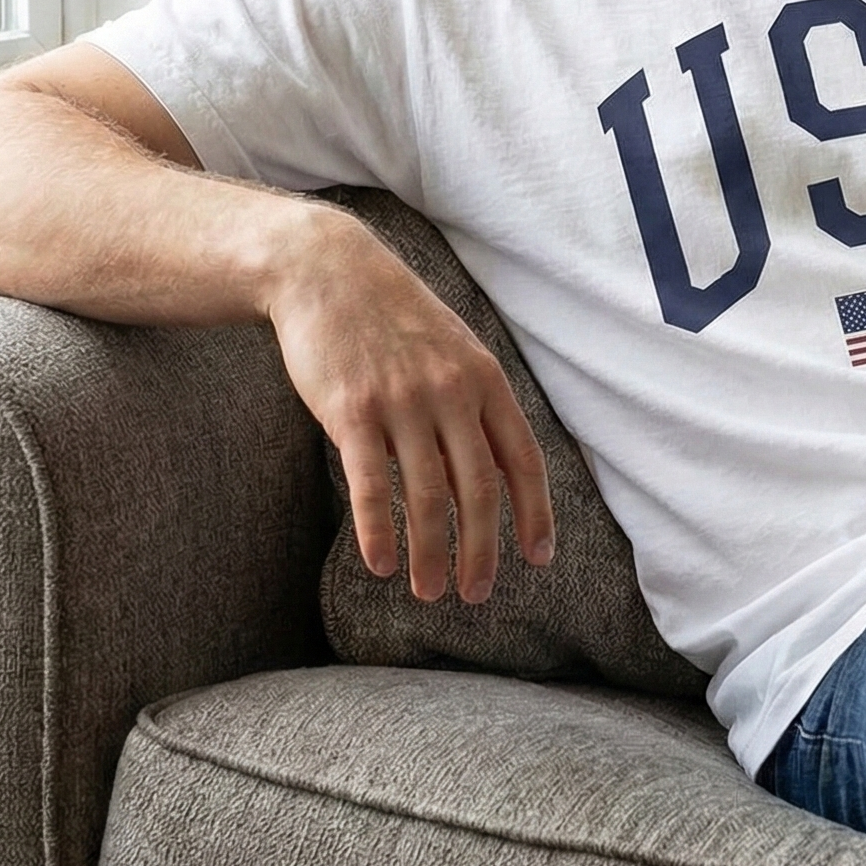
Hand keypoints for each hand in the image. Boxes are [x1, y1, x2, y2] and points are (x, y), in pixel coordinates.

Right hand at [262, 206, 553, 601]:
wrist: (327, 270)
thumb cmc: (393, 319)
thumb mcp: (451, 351)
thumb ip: (472, 410)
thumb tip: (486, 481)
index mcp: (484, 379)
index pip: (523, 460)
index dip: (535, 514)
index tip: (538, 559)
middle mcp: (451, 392)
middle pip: (478, 491)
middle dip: (482, 552)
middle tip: (475, 595)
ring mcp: (401, 401)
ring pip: (426, 497)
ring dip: (430, 554)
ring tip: (429, 592)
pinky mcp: (350, 410)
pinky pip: (370, 485)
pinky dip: (377, 531)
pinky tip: (380, 564)